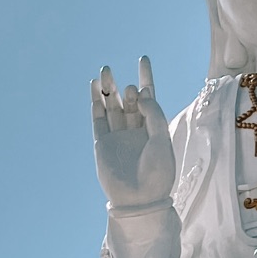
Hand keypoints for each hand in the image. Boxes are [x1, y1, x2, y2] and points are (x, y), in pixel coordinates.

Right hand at [92, 57, 175, 210]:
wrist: (140, 199)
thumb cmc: (157, 172)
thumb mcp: (162, 138)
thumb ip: (154, 112)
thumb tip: (140, 93)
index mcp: (153, 127)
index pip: (149, 97)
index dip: (146, 77)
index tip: (143, 59)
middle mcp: (135, 129)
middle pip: (129, 100)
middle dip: (126, 86)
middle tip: (123, 79)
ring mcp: (117, 136)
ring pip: (111, 106)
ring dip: (108, 89)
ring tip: (104, 71)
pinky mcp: (102, 144)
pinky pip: (98, 120)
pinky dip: (96, 104)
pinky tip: (94, 89)